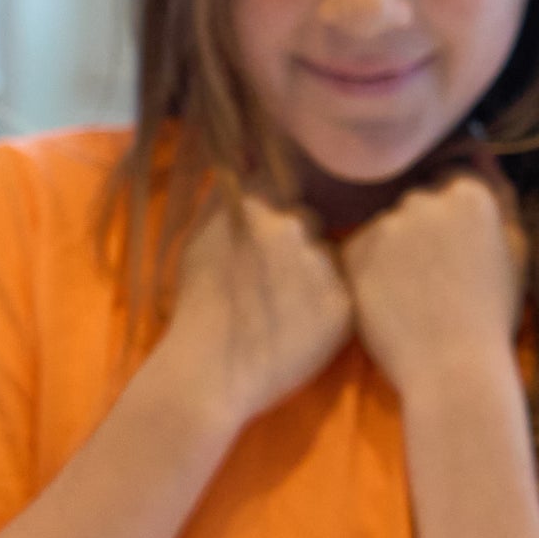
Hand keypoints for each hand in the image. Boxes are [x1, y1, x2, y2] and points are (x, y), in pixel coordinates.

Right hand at [161, 193, 352, 427]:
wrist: (209, 373)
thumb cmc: (196, 308)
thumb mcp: (199, 240)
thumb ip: (227, 201)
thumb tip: (247, 164)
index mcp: (256, 206)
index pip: (283, 189)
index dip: (274, 215)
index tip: (264, 241)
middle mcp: (292, 226)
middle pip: (309, 221)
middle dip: (296, 245)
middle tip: (274, 281)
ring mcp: (319, 264)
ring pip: (328, 258)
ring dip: (313, 276)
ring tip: (285, 310)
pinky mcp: (342, 303)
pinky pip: (342, 293)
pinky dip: (326, 308)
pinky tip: (298, 328)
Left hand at [341, 172, 523, 400]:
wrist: (452, 369)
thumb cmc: (492, 314)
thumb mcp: (514, 250)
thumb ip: (499, 194)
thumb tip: (479, 149)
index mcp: (471, 193)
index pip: (453, 179)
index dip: (454, 218)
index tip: (455, 250)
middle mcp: (424, 199)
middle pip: (417, 200)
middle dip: (424, 231)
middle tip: (436, 279)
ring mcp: (386, 223)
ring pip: (388, 226)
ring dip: (396, 249)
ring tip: (415, 295)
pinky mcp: (353, 251)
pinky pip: (359, 250)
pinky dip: (370, 271)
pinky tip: (391, 302)